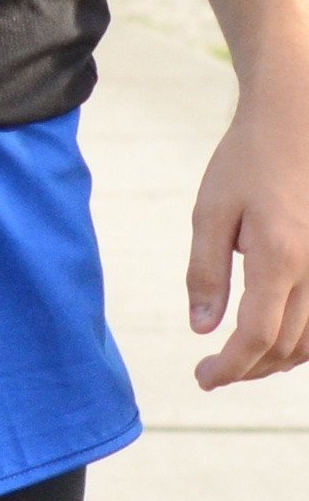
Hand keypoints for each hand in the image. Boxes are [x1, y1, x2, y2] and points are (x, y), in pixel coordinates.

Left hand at [187, 75, 308, 385]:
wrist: (297, 122)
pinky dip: (302, 340)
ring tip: (239, 361)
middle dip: (249, 369)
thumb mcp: (210, 211)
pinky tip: (274, 339)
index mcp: (280, 258)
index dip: (230, 368)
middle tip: (213, 373)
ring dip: (277, 360)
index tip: (203, 378)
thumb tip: (202, 328)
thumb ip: (206, 271)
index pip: (257, 337)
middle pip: (287, 347)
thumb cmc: (247, 161)